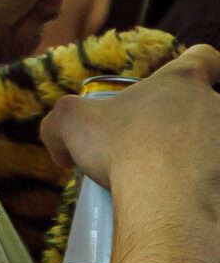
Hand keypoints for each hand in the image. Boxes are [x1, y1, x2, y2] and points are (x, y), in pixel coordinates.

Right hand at [42, 46, 219, 207]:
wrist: (166, 204)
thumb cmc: (124, 151)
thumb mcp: (71, 123)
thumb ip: (58, 126)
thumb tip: (62, 152)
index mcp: (182, 83)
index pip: (205, 58)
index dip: (205, 64)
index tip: (204, 77)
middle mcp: (214, 107)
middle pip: (207, 107)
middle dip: (188, 125)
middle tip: (159, 150)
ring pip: (214, 144)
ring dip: (198, 157)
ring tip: (170, 184)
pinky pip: (217, 179)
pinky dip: (207, 186)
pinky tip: (185, 204)